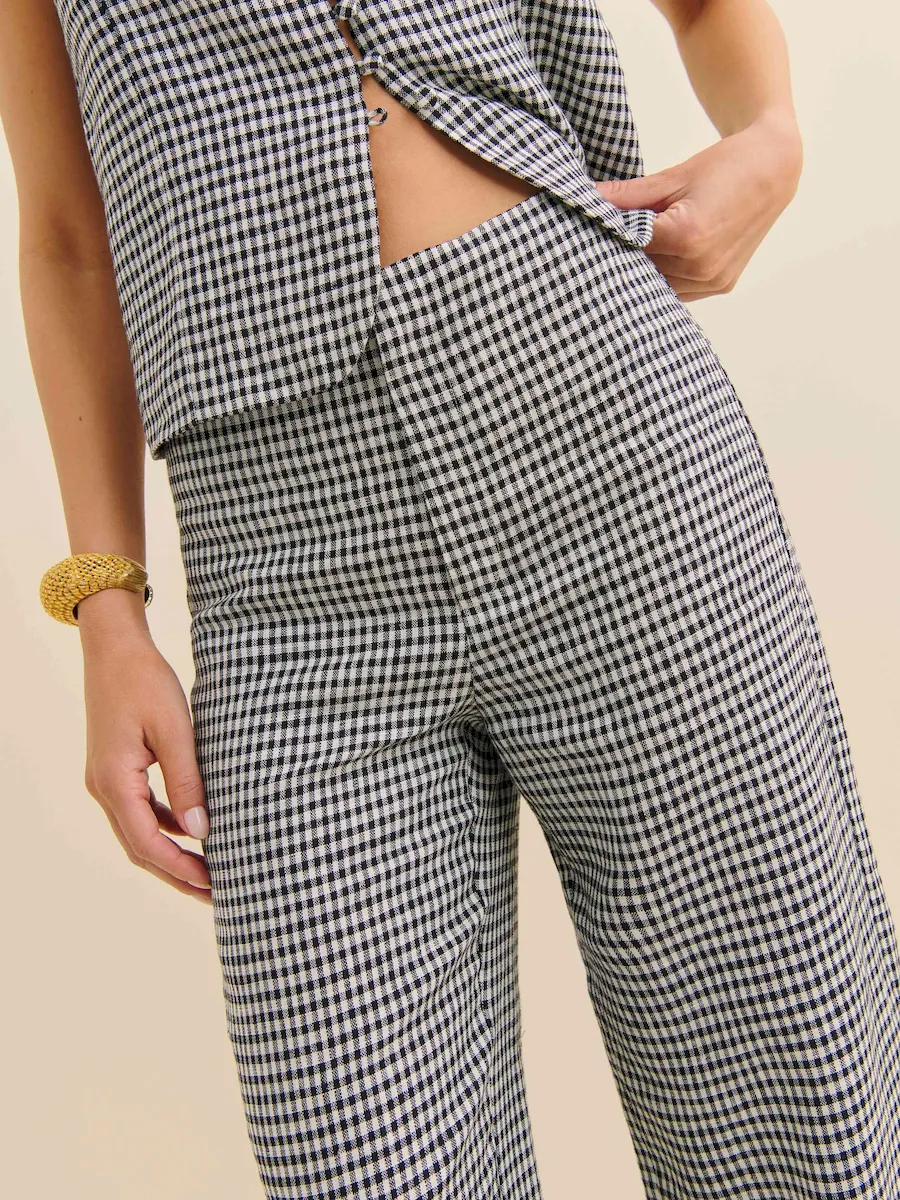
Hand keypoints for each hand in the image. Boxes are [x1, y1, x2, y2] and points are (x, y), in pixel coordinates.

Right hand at [81, 605, 211, 903]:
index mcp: (114, 781)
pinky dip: (167, 825)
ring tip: (210, 870)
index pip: (148, 843)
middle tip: (216, 894)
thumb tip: (201, 831)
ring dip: (173, 852)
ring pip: (141, 830)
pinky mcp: (117, 768)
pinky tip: (196, 830)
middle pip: (141, 846)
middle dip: (177, 873)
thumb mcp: (175, 730)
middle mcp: (104, 787)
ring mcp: (107, 779)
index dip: (181, 869)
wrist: (115, 647)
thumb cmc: (146, 681)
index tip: (213, 886)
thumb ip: (187, 780)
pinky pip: (142, 808)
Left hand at [594, 114, 802, 300]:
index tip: (593, 234)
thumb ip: (626, 195)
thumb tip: (584, 197)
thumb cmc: (722, 166)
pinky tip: (658, 261)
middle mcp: (702, 265)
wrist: (772, 169)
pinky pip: (681, 291)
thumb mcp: (671, 177)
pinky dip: (666, 278)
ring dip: (645, 273)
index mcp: (687, 236)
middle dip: (625, 257)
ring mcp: (714, 279)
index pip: (630, 248)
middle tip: (607, 245)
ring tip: (637, 250)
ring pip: (660, 286)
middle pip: (643, 271)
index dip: (609, 239)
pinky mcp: (722, 285)